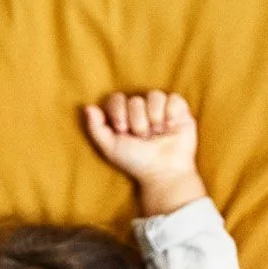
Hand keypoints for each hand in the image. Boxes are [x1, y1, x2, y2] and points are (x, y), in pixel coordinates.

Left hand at [84, 90, 205, 215]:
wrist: (163, 172)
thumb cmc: (136, 162)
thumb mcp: (110, 148)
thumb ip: (96, 128)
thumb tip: (88, 107)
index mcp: (125, 117)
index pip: (116, 99)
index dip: (118, 113)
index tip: (123, 131)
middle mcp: (142, 112)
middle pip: (135, 100)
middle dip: (138, 121)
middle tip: (143, 138)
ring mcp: (161, 110)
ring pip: (154, 95)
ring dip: (154, 117)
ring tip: (157, 134)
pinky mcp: (179, 111)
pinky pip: (173, 98)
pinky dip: (171, 112)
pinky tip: (170, 127)